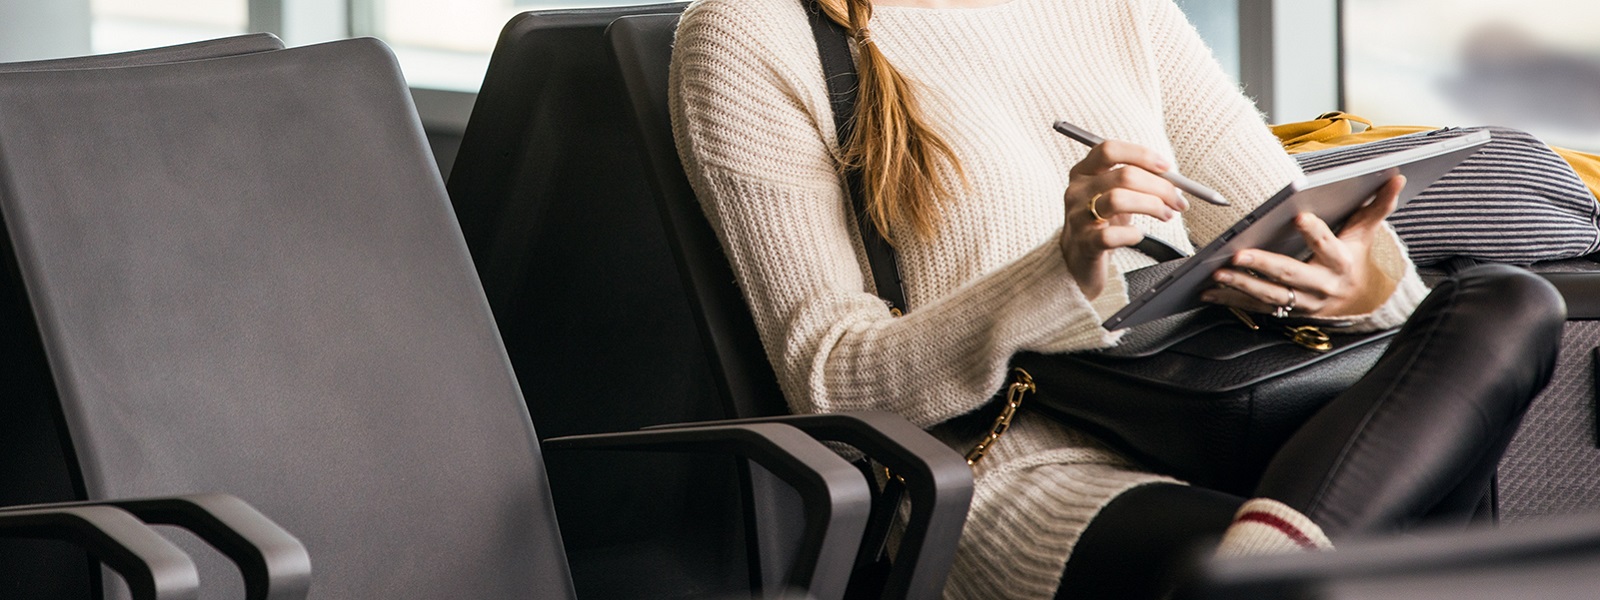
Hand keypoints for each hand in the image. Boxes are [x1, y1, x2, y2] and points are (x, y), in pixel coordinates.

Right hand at [1060, 140, 1188, 298]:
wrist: (1078, 258)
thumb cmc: (1101, 221)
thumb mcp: (1112, 193)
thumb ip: (1135, 181)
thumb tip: (1172, 179)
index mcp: (1083, 172)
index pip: (1109, 150)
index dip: (1141, 155)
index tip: (1166, 168)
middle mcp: (1077, 191)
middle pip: (1124, 175)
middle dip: (1160, 187)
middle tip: (1177, 200)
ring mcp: (1078, 217)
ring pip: (1118, 200)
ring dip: (1151, 206)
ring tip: (1166, 215)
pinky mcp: (1084, 244)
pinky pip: (1111, 236)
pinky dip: (1132, 234)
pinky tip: (1138, 235)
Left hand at [1201, 175, 1406, 317]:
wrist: (1357, 299)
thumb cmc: (1354, 255)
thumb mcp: (1366, 231)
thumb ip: (1379, 205)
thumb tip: (1397, 176)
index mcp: (1341, 262)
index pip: (1327, 245)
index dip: (1314, 232)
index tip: (1297, 215)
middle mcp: (1322, 285)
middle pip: (1291, 275)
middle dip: (1263, 265)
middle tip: (1238, 253)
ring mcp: (1302, 302)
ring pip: (1270, 296)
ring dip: (1241, 285)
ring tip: (1216, 273)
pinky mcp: (1285, 312)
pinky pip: (1255, 308)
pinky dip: (1230, 301)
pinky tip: (1207, 292)